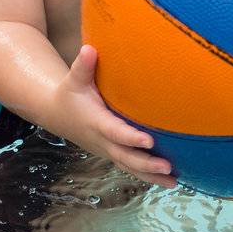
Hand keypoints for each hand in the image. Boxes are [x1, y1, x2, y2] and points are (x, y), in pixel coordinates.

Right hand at [53, 45, 176, 186]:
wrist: (58, 115)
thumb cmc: (70, 93)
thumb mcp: (74, 79)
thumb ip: (83, 66)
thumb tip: (89, 49)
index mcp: (96, 122)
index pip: (115, 132)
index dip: (131, 138)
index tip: (149, 140)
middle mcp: (102, 141)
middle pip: (125, 156)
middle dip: (146, 163)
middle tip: (167, 167)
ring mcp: (108, 150)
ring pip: (130, 167)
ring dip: (151, 176)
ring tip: (174, 182)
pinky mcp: (113, 154)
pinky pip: (131, 168)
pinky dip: (148, 176)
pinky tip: (170, 180)